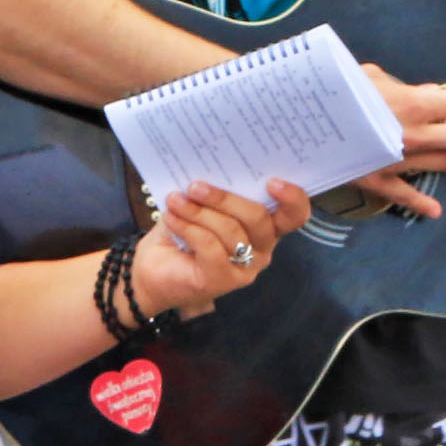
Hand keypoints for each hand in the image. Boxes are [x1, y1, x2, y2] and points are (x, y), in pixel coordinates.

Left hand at [131, 181, 310, 320]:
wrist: (150, 270)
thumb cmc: (179, 233)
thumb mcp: (199, 204)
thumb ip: (214, 189)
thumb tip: (211, 164)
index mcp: (263, 227)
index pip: (294, 215)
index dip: (293, 198)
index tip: (272, 181)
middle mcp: (262, 249)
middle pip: (258, 218)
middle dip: (225, 198)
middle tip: (195, 186)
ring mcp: (245, 268)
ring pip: (231, 230)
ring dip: (199, 211)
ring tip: (175, 200)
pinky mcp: (223, 281)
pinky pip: (210, 246)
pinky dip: (188, 228)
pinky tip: (171, 218)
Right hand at [348, 68, 445, 217]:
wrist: (298, 123)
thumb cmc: (334, 90)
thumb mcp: (369, 75)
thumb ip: (402, 85)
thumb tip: (429, 94)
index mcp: (412, 105)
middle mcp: (411, 136)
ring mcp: (396, 161)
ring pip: (444, 164)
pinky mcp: (376, 179)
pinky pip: (402, 195)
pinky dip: (421, 204)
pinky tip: (435, 210)